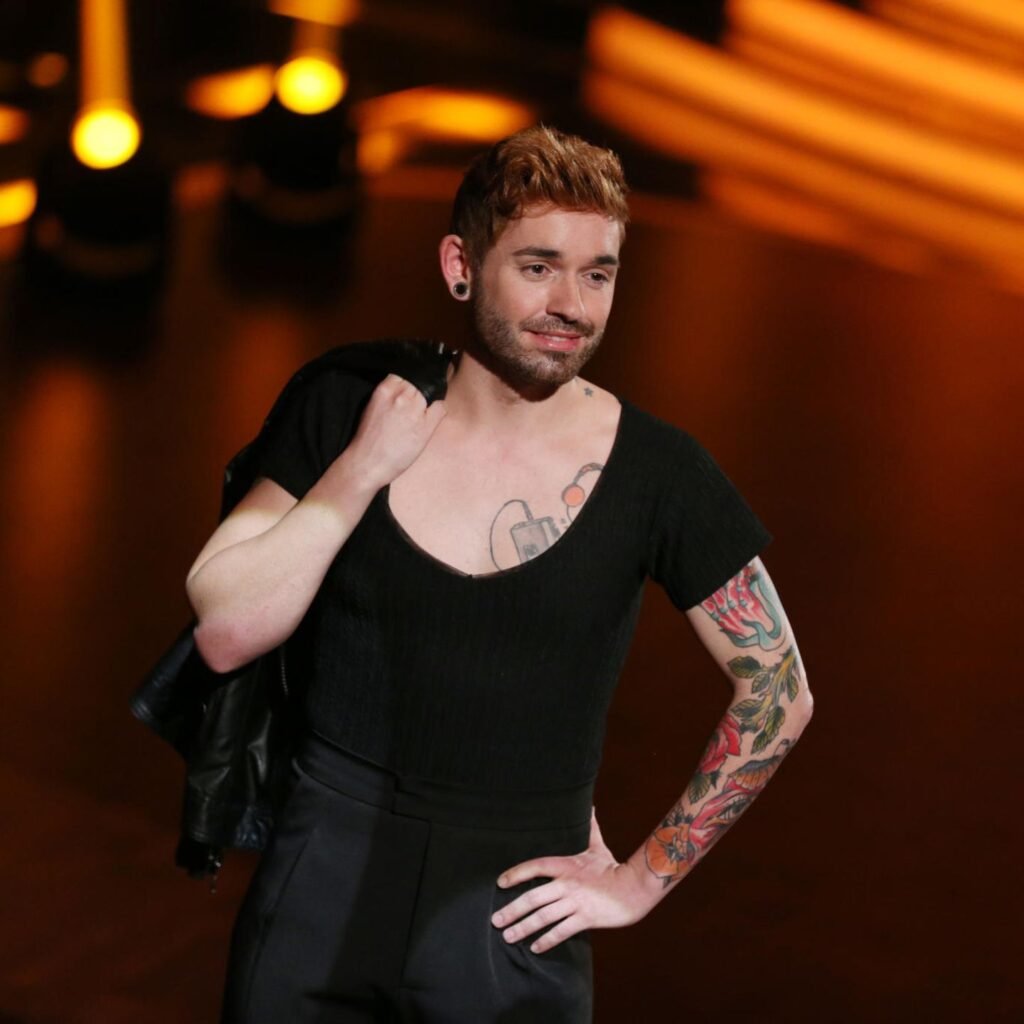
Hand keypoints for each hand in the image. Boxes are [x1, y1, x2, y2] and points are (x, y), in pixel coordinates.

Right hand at [344, 374, 446, 489]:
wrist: (367, 463)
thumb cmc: (367, 438)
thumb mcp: (373, 405)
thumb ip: (389, 393)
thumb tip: (406, 387)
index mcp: (385, 389)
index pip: (406, 372)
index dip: (410, 380)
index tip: (410, 388)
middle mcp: (401, 396)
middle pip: (420, 382)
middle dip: (419, 390)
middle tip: (415, 404)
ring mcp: (415, 410)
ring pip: (431, 392)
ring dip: (429, 400)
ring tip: (421, 413)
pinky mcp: (426, 426)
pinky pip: (441, 407)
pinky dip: (438, 409)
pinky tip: (431, 418)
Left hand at [490, 810, 652, 953]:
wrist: (634, 889)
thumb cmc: (613, 868)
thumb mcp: (597, 847)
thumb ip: (590, 828)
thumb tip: (590, 805)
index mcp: (567, 865)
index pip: (536, 866)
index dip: (516, 873)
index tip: (500, 882)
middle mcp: (568, 884)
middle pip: (534, 897)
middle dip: (512, 910)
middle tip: (495, 920)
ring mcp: (576, 902)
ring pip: (544, 917)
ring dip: (524, 928)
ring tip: (508, 936)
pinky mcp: (585, 919)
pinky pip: (561, 932)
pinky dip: (547, 941)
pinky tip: (535, 948)